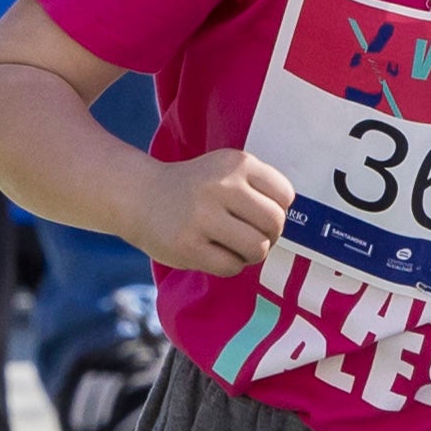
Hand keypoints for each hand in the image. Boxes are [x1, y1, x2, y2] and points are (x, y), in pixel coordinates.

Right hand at [135, 145, 291, 278]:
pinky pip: (231, 267)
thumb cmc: (196, 188)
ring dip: (251, 253)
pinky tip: (213, 253)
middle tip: (249, 235)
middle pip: (275, 223)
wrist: (141, 196)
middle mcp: (221, 186)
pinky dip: (229, 265)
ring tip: (234, 246)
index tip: (258, 214)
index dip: (277, 211)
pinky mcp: (187, 246)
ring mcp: (202, 216)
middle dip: (268, 235)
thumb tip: (289, 224)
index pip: (285, 195)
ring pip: (257, 248)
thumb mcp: (227, 171)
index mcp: (236, 163)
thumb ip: (259, 189)